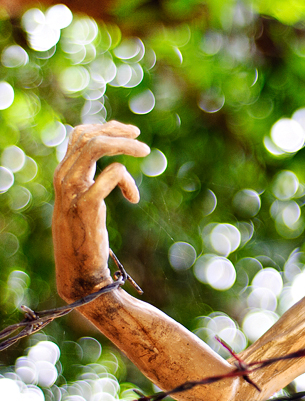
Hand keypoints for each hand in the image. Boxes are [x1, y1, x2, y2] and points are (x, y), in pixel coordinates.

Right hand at [52, 121, 149, 302]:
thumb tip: (110, 166)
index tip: (130, 132)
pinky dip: (127, 181)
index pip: (80, 135)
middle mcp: (64, 179)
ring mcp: (72, 192)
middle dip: (117, 131)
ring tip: (145, 151)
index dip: (106, 127)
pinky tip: (134, 198)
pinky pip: (110, 175)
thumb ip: (90, 182)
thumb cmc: (86, 238)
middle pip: (87, 136)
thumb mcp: (85, 203)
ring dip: (124, 145)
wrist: (80, 272)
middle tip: (141, 140)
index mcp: (64, 175)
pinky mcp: (85, 207)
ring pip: (96, 148)